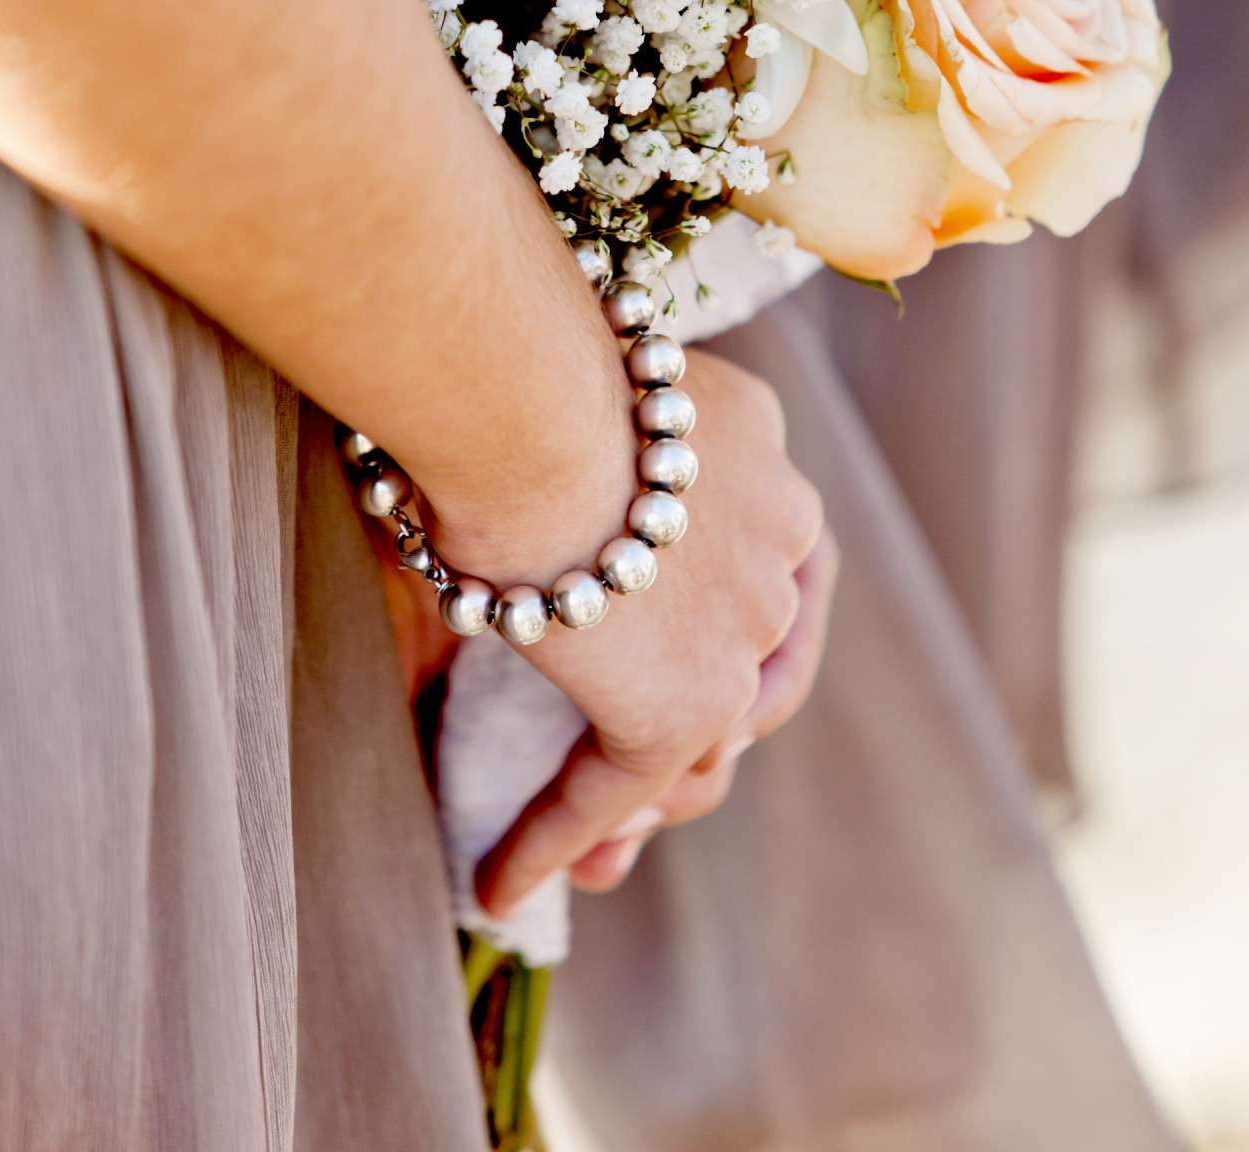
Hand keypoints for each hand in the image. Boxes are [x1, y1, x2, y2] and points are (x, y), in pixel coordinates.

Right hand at [469, 350, 829, 918]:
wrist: (518, 391)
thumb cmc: (505, 367)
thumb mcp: (558, 414)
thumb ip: (555, 483)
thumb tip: (469, 545)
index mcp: (752, 440)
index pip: (756, 552)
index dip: (712, 619)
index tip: (649, 663)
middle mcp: (779, 525)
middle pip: (755, 652)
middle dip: (701, 731)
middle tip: (645, 797)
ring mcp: (747, 619)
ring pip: (708, 734)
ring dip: (646, 799)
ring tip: (591, 856)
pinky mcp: (688, 697)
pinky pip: (619, 787)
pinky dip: (558, 836)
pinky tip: (500, 880)